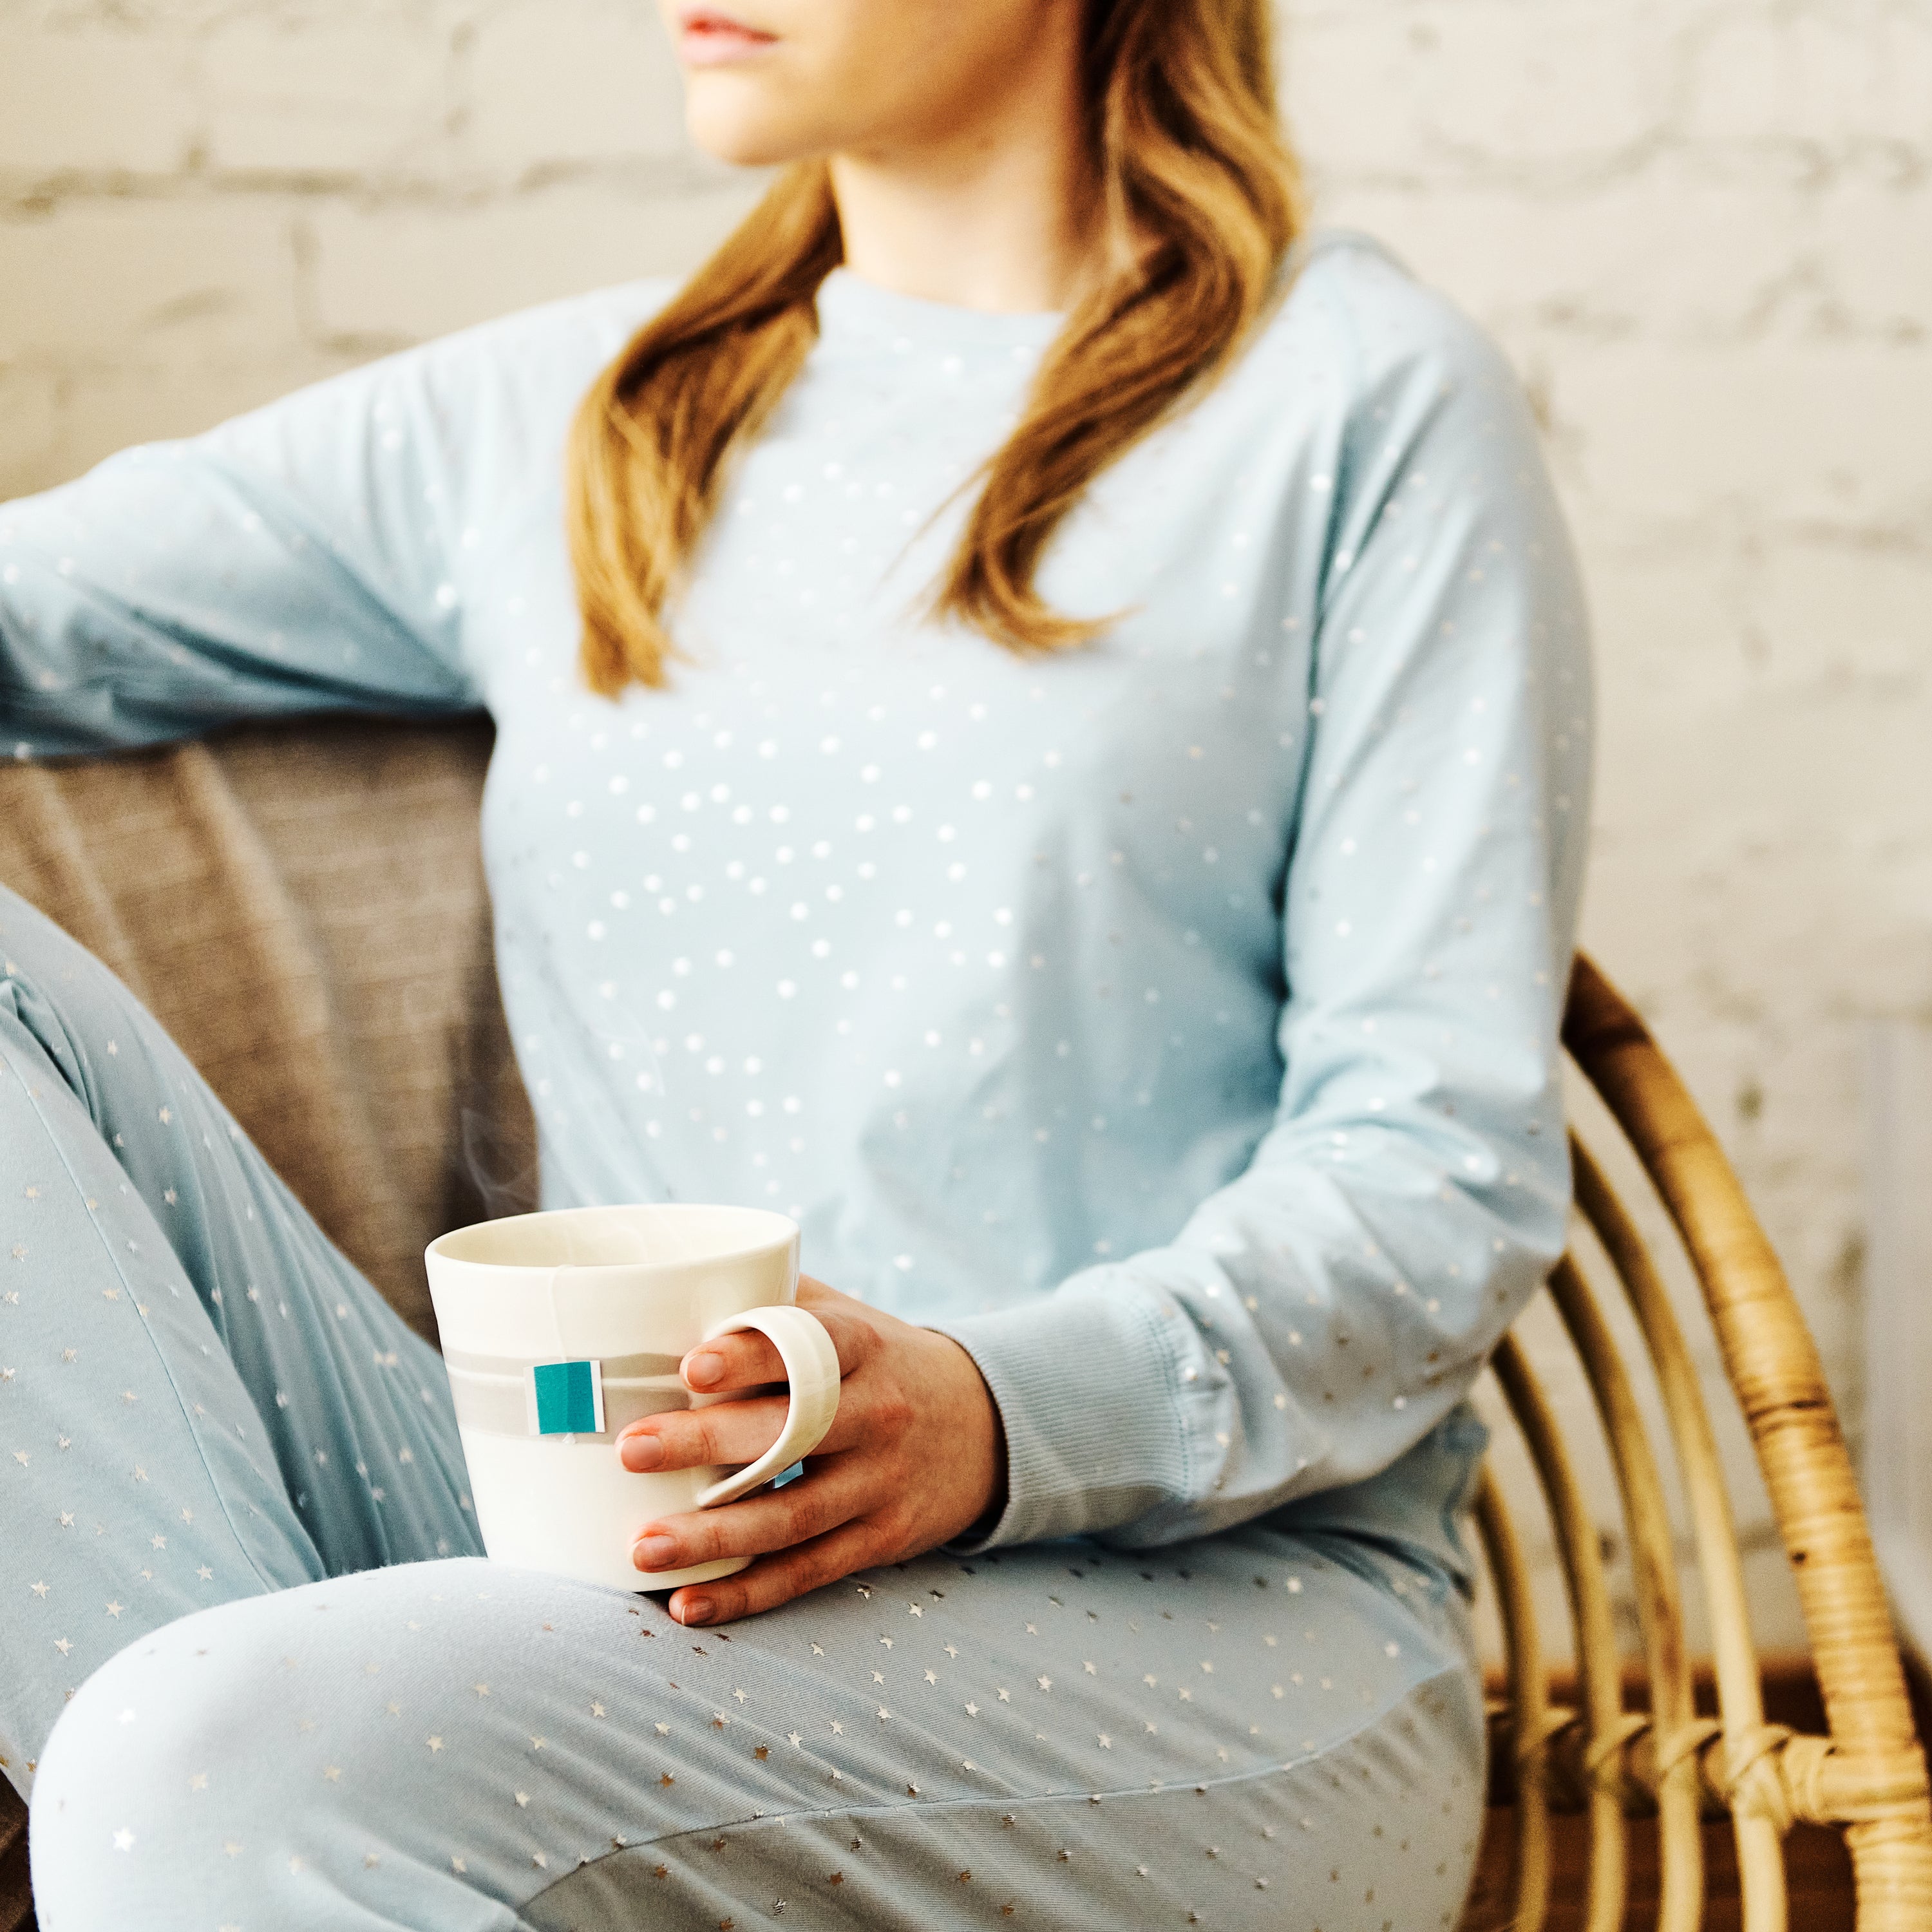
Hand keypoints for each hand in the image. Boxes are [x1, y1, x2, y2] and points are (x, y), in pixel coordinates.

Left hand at [614, 1275, 1006, 1624]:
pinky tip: (688, 1604)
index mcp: (863, 1347)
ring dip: (714, 1537)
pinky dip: (747, 1594)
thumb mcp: (846, 1316)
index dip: (752, 1356)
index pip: (810, 1346)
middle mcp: (878, 1413)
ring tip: (643, 1545)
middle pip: (790, 1433)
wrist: (983, 1425)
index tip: (692, 1365)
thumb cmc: (879, 1362)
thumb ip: (775, 1298)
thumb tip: (666, 1284)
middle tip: (633, 1449)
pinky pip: (808, 1571)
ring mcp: (882, 1482)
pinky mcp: (881, 1540)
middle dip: (707, 1442)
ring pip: (792, 1516)